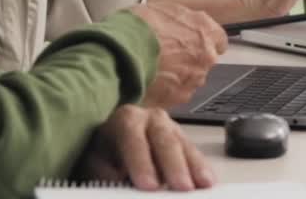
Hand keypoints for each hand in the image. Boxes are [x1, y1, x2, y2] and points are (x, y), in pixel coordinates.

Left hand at [76, 105, 214, 190]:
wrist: (114, 145)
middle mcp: (151, 119)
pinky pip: (195, 154)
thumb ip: (106, 176)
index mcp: (125, 120)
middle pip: (164, 138)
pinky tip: (208, 181)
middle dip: (174, 164)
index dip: (141, 162)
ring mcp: (171, 128)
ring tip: (204, 185)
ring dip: (194, 166)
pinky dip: (202, 169)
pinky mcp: (184, 142)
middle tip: (182, 187)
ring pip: (184, 144)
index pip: (133, 138)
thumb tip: (118, 186)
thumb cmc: (106, 155)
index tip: (148, 185)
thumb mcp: (97, 164)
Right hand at [129, 3, 226, 108]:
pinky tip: (148, 82)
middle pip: (204, 60)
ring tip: (153, 70)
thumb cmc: (136, 28)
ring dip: (177, 76)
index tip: (195, 41)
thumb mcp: (160, 9)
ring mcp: (193, 79)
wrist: (121, 54)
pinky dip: (165, 90)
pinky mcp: (178, 98)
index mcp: (203, 30)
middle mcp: (205, 56)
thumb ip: (178, 20)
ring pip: (190, 79)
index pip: (219, 39)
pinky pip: (176, 95)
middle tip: (165, 55)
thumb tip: (177, 24)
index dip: (203, 40)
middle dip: (188, 59)